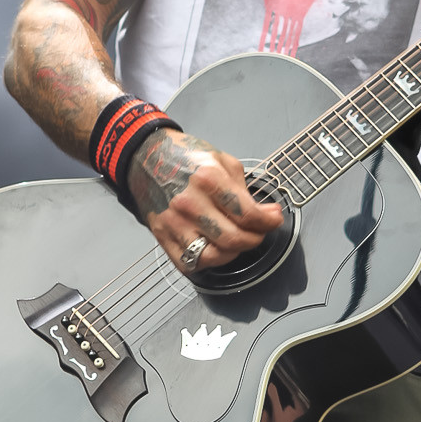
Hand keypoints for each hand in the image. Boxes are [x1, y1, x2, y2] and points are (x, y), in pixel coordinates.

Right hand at [128, 127, 284, 273]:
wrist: (146, 158)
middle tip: (259, 231)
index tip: (274, 219)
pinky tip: (214, 248)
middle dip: (255, 239)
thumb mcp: (221, 161)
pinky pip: (188, 264)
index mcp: (208, 179)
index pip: (248, 214)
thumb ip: (244, 190)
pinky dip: (206, 262)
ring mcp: (174, 223)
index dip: (269, 222)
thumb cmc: (185, 158)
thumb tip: (266, 213)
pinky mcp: (162, 236)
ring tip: (238, 240)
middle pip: (234, 239)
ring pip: (213, 256)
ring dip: (233, 253)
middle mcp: (190, 204)